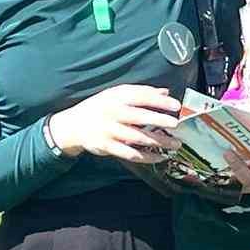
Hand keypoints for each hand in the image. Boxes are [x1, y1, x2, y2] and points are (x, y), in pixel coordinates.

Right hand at [48, 85, 181, 162]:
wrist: (73, 125)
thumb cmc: (99, 107)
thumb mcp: (116, 94)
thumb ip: (141, 92)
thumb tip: (165, 92)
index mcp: (117, 98)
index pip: (141, 97)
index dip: (160, 101)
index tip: (176, 105)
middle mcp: (113, 113)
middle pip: (140, 117)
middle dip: (160, 121)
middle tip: (176, 124)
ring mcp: (109, 131)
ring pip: (137, 138)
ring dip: (158, 142)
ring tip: (175, 144)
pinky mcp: (107, 147)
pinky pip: (130, 154)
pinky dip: (146, 157)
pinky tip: (159, 157)